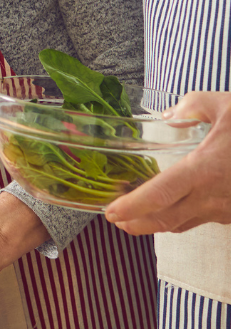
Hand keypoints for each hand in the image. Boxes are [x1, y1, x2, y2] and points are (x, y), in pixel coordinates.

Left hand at [104, 91, 230, 233]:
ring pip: (185, 223)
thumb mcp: (228, 105)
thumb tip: (170, 114)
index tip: (111, 212)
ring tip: (137, 218)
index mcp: (205, 171)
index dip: (132, 207)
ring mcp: (228, 210)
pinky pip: (205, 219)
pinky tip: (176, 207)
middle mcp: (214, 197)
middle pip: (165, 220)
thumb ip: (193, 105)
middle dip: (136, 223)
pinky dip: (184, 217)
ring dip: (158, 223)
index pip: (159, 196)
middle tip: (116, 220)